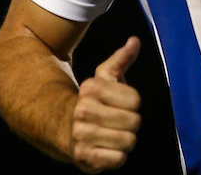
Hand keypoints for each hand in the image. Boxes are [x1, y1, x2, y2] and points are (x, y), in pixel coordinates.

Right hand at [70, 37, 141, 172]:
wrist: (65, 128)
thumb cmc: (94, 101)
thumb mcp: (105, 77)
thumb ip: (121, 59)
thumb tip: (135, 40)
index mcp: (90, 88)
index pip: (135, 100)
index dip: (133, 103)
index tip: (121, 104)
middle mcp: (83, 110)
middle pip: (134, 122)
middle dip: (131, 123)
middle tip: (119, 122)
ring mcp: (81, 135)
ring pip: (128, 141)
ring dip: (125, 140)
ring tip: (113, 135)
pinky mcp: (83, 157)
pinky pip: (118, 159)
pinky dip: (117, 156)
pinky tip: (107, 149)